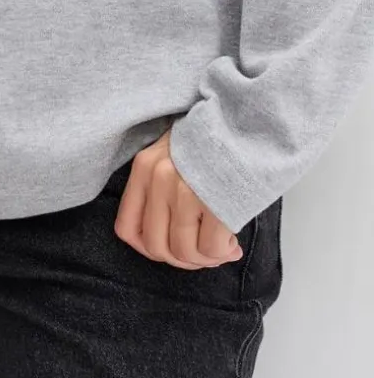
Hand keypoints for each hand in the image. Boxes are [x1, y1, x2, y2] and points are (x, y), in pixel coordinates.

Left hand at [114, 128, 243, 269]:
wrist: (249, 118)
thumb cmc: (214, 139)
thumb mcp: (175, 153)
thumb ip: (163, 190)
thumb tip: (174, 244)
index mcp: (144, 167)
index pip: (127, 228)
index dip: (150, 249)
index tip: (171, 247)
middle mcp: (159, 178)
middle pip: (157, 246)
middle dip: (183, 259)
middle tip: (203, 253)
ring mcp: (185, 190)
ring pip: (184, 251)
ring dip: (205, 258)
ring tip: (220, 247)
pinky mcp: (214, 201)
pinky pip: (210, 249)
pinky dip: (222, 252)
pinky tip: (232, 241)